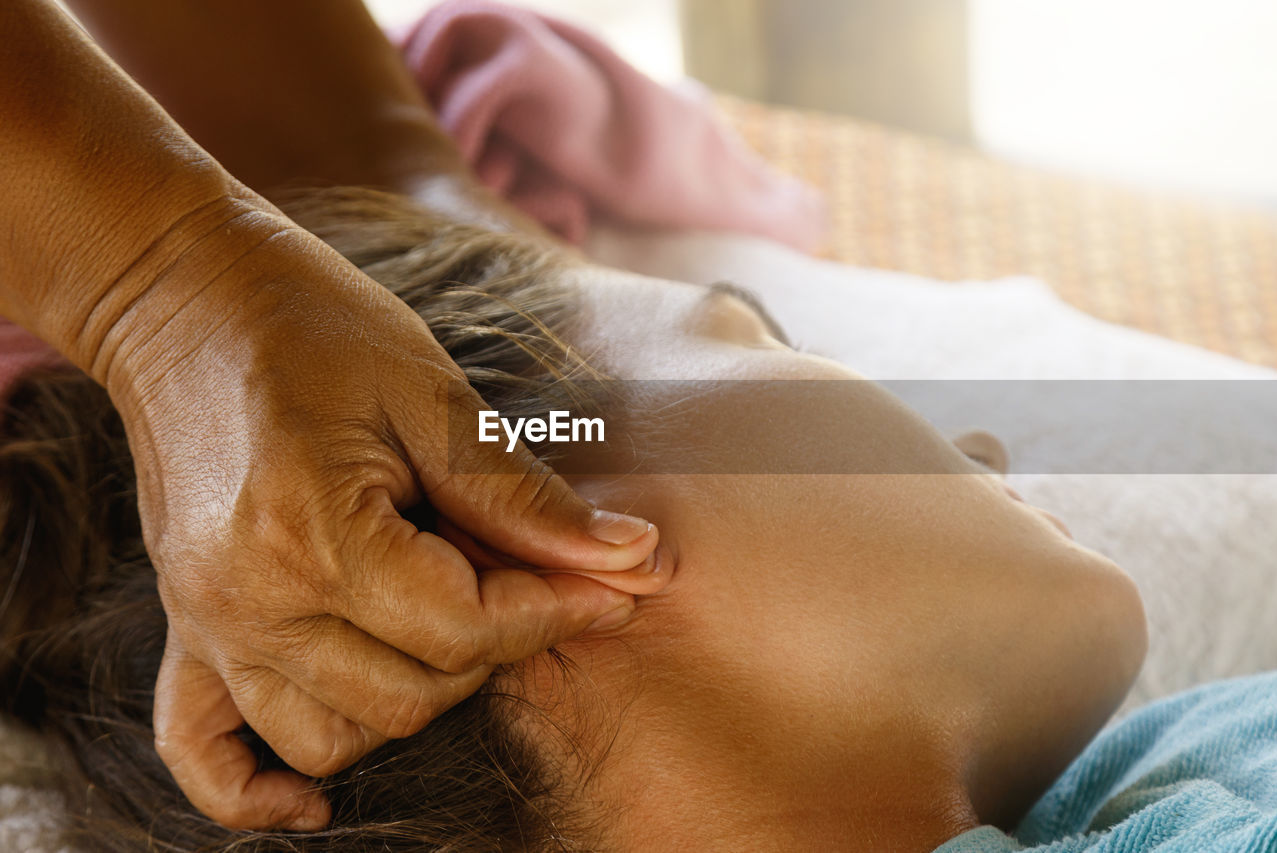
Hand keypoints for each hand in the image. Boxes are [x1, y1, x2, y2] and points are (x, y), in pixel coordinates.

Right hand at [104, 204, 659, 829]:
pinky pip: (207, 753)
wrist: (177, 292)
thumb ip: (522, 493)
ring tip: (452, 617)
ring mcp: (207, 621)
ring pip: (336, 735)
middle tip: (541, 575)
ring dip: (417, 694)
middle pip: (413, 692)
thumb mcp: (431, 393)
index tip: (615, 580)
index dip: (556, 608)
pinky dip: (260, 792)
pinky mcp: (185, 624)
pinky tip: (319, 798)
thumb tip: (628, 555)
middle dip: (501, 642)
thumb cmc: (312, 321)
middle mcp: (250, 599)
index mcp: (313, 533)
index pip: (465, 628)